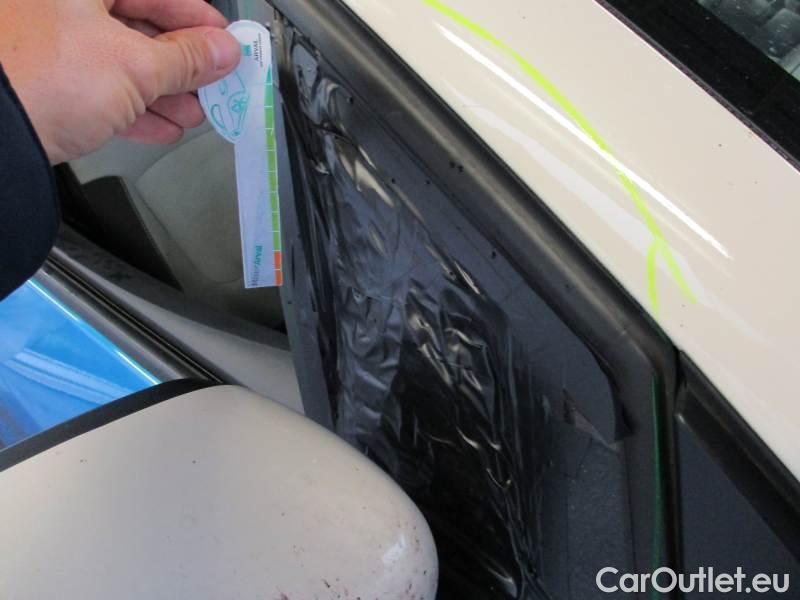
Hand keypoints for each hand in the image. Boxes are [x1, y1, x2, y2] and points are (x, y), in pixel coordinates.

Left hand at [0, 0, 240, 163]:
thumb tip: (220, 52)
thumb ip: (186, 59)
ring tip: (192, 114)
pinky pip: (98, 87)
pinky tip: (160, 127)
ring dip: (163, 92)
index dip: (197, 19)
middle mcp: (59, 4)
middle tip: (212, 82)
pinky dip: (132, 108)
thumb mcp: (135, 67)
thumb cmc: (40, 79)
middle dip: (182, 65)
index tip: (224, 43)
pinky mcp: (43, 80)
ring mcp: (48, 41)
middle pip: (138, 26)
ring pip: (120, 61)